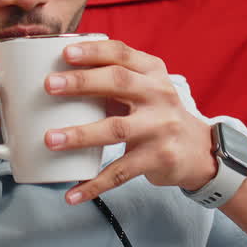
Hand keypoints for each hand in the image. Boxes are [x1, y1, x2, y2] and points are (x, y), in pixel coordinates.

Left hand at [43, 40, 217, 204]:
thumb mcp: (144, 89)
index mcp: (152, 72)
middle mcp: (159, 95)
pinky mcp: (159, 158)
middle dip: (81, 83)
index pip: (122, 53)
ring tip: (50, 140)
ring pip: (116, 129)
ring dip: (80, 135)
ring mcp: (160, 127)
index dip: (93, 51)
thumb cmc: (155, 114)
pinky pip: (121, 172)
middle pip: (118, 82)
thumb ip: (112, 79)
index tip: (65, 53)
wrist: (198, 151)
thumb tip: (58, 77)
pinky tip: (71, 194)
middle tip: (48, 85)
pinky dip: (94, 184)